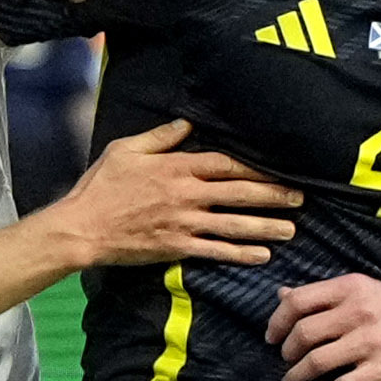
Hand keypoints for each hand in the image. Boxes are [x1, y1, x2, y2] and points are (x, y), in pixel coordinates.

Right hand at [39, 123, 302, 271]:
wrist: (80, 228)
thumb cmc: (100, 187)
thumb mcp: (125, 150)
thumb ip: (160, 137)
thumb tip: (187, 123)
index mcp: (177, 168)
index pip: (227, 164)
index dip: (256, 168)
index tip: (280, 168)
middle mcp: (187, 195)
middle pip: (240, 194)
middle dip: (273, 196)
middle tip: (300, 198)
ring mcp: (184, 223)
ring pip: (234, 225)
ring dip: (266, 227)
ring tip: (291, 229)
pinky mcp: (177, 247)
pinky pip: (216, 251)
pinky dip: (241, 253)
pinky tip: (263, 256)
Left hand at [273, 272, 380, 380]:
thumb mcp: (364, 291)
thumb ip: (323, 295)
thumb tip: (280, 294)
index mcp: (351, 288)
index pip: (297, 302)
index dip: (277, 322)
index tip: (271, 338)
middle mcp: (359, 312)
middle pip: (303, 334)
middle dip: (287, 353)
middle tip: (286, 362)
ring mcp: (372, 341)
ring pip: (317, 362)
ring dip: (297, 376)